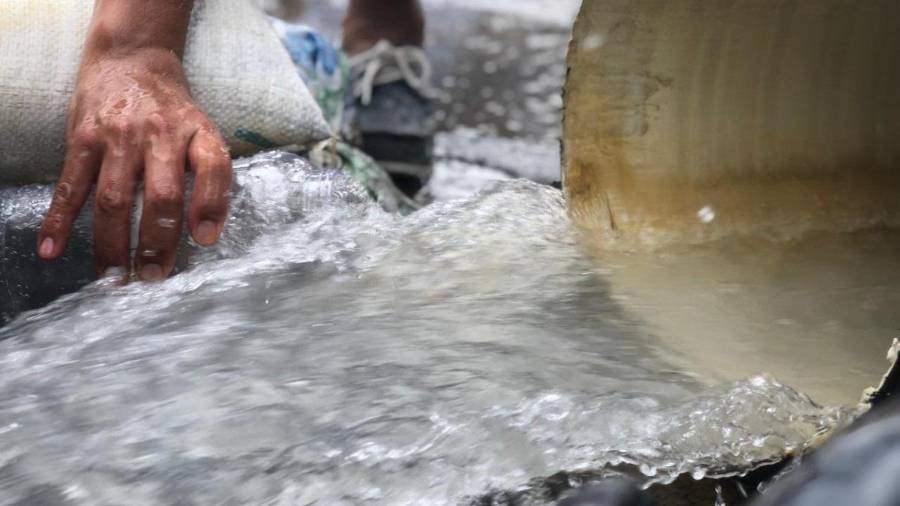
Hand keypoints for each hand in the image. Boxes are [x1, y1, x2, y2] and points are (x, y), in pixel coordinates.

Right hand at [37, 48, 232, 280]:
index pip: (212, 167)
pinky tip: (50, 250)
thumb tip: (207, 234)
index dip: (210, 205)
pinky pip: (70, 186)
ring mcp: (117, 137)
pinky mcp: (82, 139)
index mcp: (195, 132)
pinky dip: (58, 220)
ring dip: (112, 244)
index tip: (204, 240)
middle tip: (153, 276)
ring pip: (113, 198)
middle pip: (160, 195)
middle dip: (157, 241)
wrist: (131, 59)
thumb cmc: (173, 111)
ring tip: (115, 278)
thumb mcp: (203, 132)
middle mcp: (158, 134)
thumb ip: (211, 176)